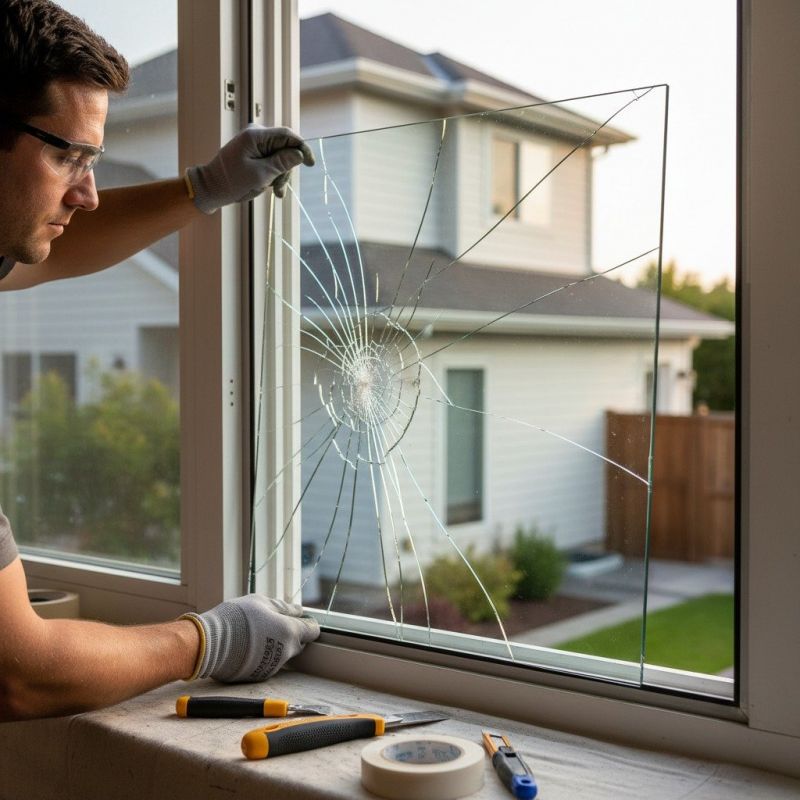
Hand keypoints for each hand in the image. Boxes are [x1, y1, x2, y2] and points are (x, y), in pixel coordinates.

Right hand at [182, 595, 319, 682]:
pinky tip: (248, 647)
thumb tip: (299, 610)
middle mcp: (286, 652)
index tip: (301, 619)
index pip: (312, 630)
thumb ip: (284, 608)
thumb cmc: (237, 618)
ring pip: (282, 654)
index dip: (308, 623)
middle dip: (291, 634)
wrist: (211, 643)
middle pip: (299, 643)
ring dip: (275, 645)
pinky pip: (268, 664)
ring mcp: (273, 666)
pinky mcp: (260, 676)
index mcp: (290, 632)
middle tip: (273, 624)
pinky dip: (262, 656)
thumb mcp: (262, 603)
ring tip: (255, 634)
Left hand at [186, 125, 315, 213]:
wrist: (212, 188)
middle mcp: (256, 135)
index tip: (311, 163)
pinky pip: (271, 160)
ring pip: (280, 156)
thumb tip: (299, 154)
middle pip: (284, 147)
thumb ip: (281, 163)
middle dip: (286, 169)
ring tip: (275, 192)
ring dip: (280, 175)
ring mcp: (254, 143)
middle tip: (279, 188)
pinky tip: (271, 188)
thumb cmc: (232, 182)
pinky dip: (273, 174)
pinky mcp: (253, 151)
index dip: (302, 148)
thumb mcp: (260, 175)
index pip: (287, 135)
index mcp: (255, 136)